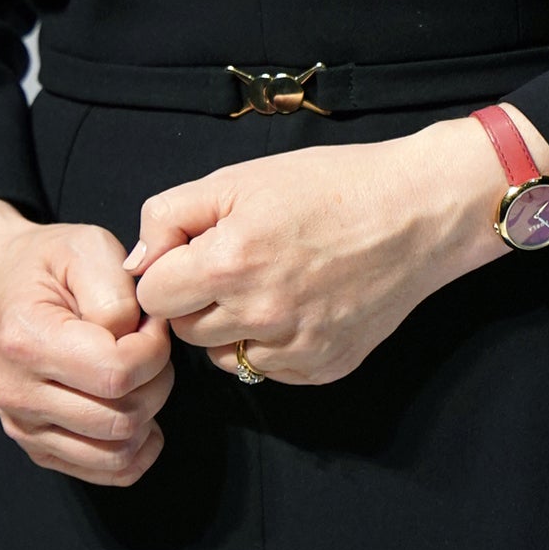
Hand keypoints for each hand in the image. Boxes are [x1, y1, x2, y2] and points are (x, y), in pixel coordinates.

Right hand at [0, 200, 174, 485]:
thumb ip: (118, 290)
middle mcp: (16, 393)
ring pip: (119, 453)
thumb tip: (137, 341)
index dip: (153, 350)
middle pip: (122, 419)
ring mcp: (23, 427)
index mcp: (24, 339)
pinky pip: (109, 472)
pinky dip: (137, 450)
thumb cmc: (46, 266)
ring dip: (148, 415)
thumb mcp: (86, 246)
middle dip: (155, 381)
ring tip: (137, 375)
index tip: (149, 324)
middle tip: (147, 347)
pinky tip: (135, 410)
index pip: (115, 374)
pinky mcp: (37, 448)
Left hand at [126, 116, 548, 385]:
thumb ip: (169, 217)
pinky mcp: (326, 368)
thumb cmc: (324, 186)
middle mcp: (261, 314)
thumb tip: (134, 263)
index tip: (184, 256)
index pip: (151, 296)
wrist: (414, 213)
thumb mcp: (235, 179)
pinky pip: (268, 370)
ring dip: (226, 327)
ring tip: (260, 285)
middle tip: (225, 265)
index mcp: (230, 262)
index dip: (161, 272)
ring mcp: (297, 347)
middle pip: (184, 330)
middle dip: (191, 300)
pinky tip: (293, 306)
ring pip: (222, 356)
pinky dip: (268, 346)